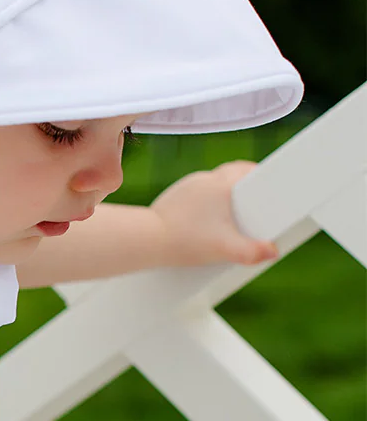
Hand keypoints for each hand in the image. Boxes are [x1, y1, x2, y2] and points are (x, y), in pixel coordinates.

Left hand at [150, 161, 278, 268]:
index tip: (268, 187)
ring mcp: (187, 187)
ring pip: (213, 185)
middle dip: (244, 188)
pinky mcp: (174, 197)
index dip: (260, 176)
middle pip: (231, 175)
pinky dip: (205, 204)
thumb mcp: (225, 249)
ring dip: (223, 196)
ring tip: (230, 218)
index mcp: (222, 184)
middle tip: (252, 207)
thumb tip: (273, 251)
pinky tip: (207, 222)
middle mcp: (204, 179)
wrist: (147, 240)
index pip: (247, 169)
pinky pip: (197, 195)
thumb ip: (252, 252)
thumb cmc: (186, 240)